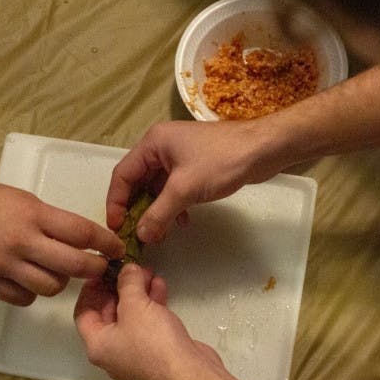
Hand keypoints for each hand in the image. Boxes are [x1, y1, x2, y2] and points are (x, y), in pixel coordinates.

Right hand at [0, 169, 124, 305]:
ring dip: (59, 281)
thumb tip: (78, 238)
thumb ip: (49, 219)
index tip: (117, 248)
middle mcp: (21, 241)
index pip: (81, 232)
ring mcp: (4, 266)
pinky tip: (27, 279)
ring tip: (54, 270)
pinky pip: (24, 298)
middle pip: (74, 265)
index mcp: (32, 214)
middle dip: (93, 268)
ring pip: (51, 287)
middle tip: (98, 267)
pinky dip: (31, 291)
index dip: (105, 242)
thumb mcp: (21, 199)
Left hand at [74, 263, 223, 379]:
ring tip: (147, 272)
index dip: (90, 289)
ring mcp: (135, 353)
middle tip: (128, 268)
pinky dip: (151, 305)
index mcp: (98, 345)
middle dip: (119, 288)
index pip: (83, 313)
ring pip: (130, 317)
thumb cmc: (153, 341)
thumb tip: (127, 269)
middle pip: (108, 313)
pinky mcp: (156, 352)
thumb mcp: (135, 305)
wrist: (189, 373)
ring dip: (138, 294)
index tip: (101, 271)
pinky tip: (160, 286)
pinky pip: (147, 324)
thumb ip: (127, 283)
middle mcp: (112, 352)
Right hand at [107, 119, 285, 243]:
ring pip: (156, 188)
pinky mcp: (194, 167)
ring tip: (159, 233)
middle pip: (138, 182)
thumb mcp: (185, 189)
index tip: (117, 228)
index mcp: (152, 143)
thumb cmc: (221, 161)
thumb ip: (159, 213)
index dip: (116, 202)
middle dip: (137, 209)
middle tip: (136, 235)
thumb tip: (141, 235)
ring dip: (156, 211)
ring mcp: (178, 157)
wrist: (263, 149)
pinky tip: (182, 222)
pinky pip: (174, 189)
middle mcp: (161, 147)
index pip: (122, 175)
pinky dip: (173, 206)